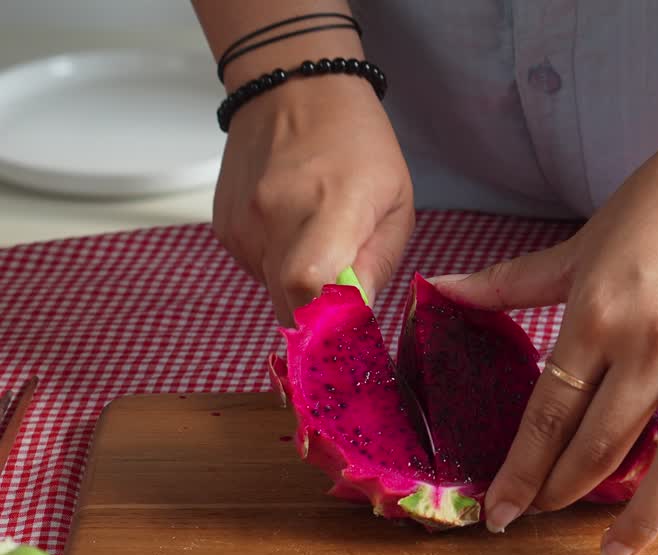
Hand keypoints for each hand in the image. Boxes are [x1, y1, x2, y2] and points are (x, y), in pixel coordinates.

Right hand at [212, 74, 414, 323]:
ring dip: (301, 287)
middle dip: (322, 317)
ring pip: (273, 293)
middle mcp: (275, 217)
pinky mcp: (224, 228)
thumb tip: (356, 317)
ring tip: (320, 238)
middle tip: (346, 292)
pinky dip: (279, 266)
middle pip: (289, 306)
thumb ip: (377, 263)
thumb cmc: (358, 144)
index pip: (308, 283)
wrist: (294, 89)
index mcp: (329, 206)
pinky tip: (294, 228)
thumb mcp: (395, 202)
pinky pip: (256, 271)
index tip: (350, 325)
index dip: (327, 319)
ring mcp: (243, 224)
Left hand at [435, 126, 657, 554]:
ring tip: (616, 551)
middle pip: (603, 445)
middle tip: (545, 516)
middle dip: (566, 492)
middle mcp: (653, 345)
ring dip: (646, 516)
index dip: (520, 471)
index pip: (548, 414)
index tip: (499, 513)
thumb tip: (442, 289)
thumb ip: (513, 281)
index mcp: (598, 316)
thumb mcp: (582, 240)